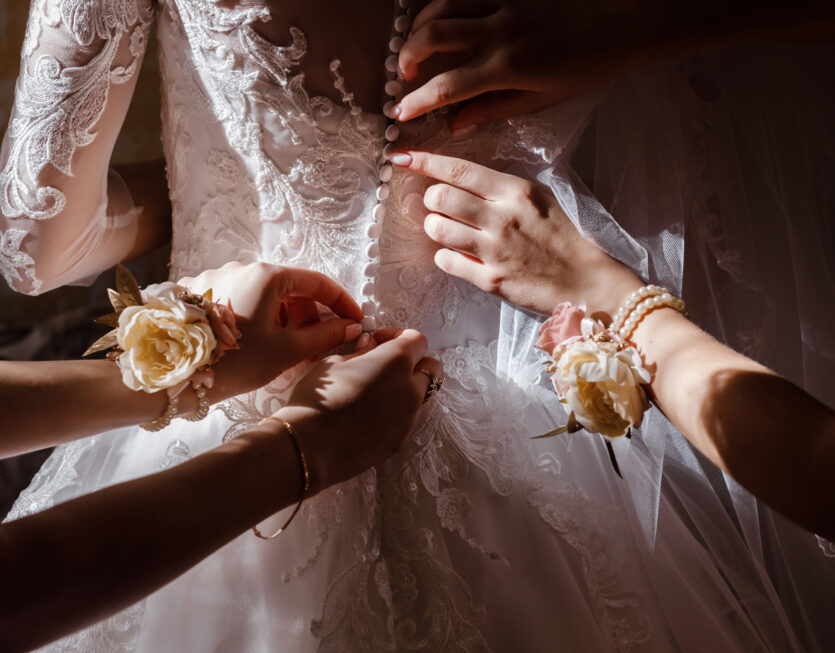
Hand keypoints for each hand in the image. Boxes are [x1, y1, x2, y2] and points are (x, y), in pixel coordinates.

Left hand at [178, 262, 363, 399]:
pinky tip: (253, 343)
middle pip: (289, 288)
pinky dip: (254, 317)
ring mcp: (215, 278)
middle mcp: (241, 267)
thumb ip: (325, 335)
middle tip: (318, 346)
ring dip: (281, 318)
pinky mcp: (195, 293)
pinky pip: (237, 300)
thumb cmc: (235, 362)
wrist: (171, 375)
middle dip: (309, 315)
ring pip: (262, 295)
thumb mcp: (287, 351)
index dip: (341, 303)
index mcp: (268, 276)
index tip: (355, 320)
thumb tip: (350, 326)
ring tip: (284, 350)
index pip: (318, 282)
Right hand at [276, 329, 442, 491]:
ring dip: (412, 386)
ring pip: (426, 395)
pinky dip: (402, 410)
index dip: (399, 335)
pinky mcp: (401, 441)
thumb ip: (361, 352)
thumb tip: (371, 347)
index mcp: (396, 361)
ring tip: (383, 390)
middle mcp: (411, 389)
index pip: (417, 340)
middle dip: (414, 361)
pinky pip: (412, 418)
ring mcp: (410, 418)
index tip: (379, 341)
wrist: (308, 447)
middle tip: (387, 363)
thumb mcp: (334, 363)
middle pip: (432, 368)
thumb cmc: (317, 398)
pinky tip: (376, 413)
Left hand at [391, 150, 640, 315]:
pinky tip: (457, 255)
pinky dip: (445, 256)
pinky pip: (446, 262)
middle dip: (431, 200)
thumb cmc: (563, 237)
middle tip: (440, 206)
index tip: (402, 157)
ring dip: (434, 227)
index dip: (424, 161)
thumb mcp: (539, 198)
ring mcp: (494, 250)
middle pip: (440, 197)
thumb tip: (460, 180)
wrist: (586, 280)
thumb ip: (501, 189)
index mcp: (515, 191)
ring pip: (437, 229)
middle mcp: (501, 217)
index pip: (458, 170)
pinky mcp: (490, 280)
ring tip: (446, 230)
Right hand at [396, 0, 654, 128]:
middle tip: (405, 75)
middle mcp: (497, 31)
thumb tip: (456, 125)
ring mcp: (502, 2)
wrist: (622, 19)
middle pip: (431, 38)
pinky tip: (437, 15)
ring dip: (419, 27)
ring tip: (416, 45)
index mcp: (505, 67)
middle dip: (408, 58)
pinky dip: (441, 2)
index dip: (416, 102)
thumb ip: (494, 109)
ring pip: (440, 6)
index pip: (445, 87)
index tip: (399, 114)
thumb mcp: (541, 99)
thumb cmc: (586, 65)